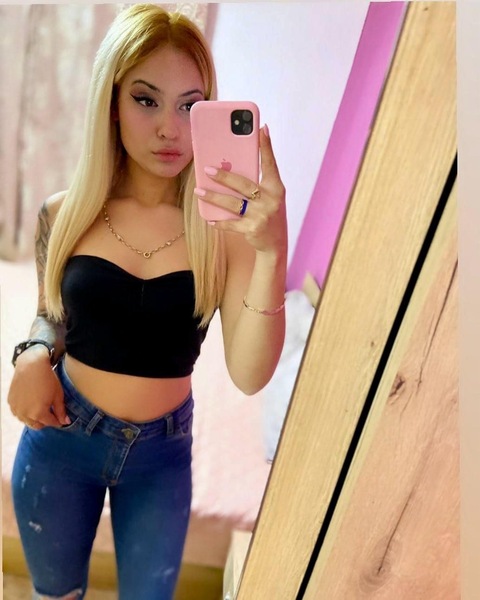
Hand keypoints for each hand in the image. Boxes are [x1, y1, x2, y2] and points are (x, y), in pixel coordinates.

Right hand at [7, 347, 68, 428]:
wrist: (31, 365)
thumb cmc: (47, 379)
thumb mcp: (58, 395)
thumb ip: (61, 411)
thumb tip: (65, 422)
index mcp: (38, 414)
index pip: (50, 423)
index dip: (57, 421)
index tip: (61, 419)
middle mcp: (25, 414)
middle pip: (37, 425)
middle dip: (45, 422)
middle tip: (51, 415)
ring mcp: (16, 409)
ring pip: (26, 421)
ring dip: (34, 419)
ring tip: (41, 409)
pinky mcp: (10, 402)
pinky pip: (18, 413)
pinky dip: (25, 413)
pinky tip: (30, 405)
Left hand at [195, 124, 286, 257]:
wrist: (275, 242)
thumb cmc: (268, 212)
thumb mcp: (268, 196)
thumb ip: (255, 182)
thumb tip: (230, 165)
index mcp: (276, 187)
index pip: (270, 163)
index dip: (266, 146)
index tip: (261, 129)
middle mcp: (271, 200)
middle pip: (243, 184)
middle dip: (224, 176)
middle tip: (207, 169)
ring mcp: (262, 215)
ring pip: (233, 203)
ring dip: (214, 197)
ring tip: (199, 191)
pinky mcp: (252, 229)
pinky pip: (231, 224)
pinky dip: (219, 222)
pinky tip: (208, 218)